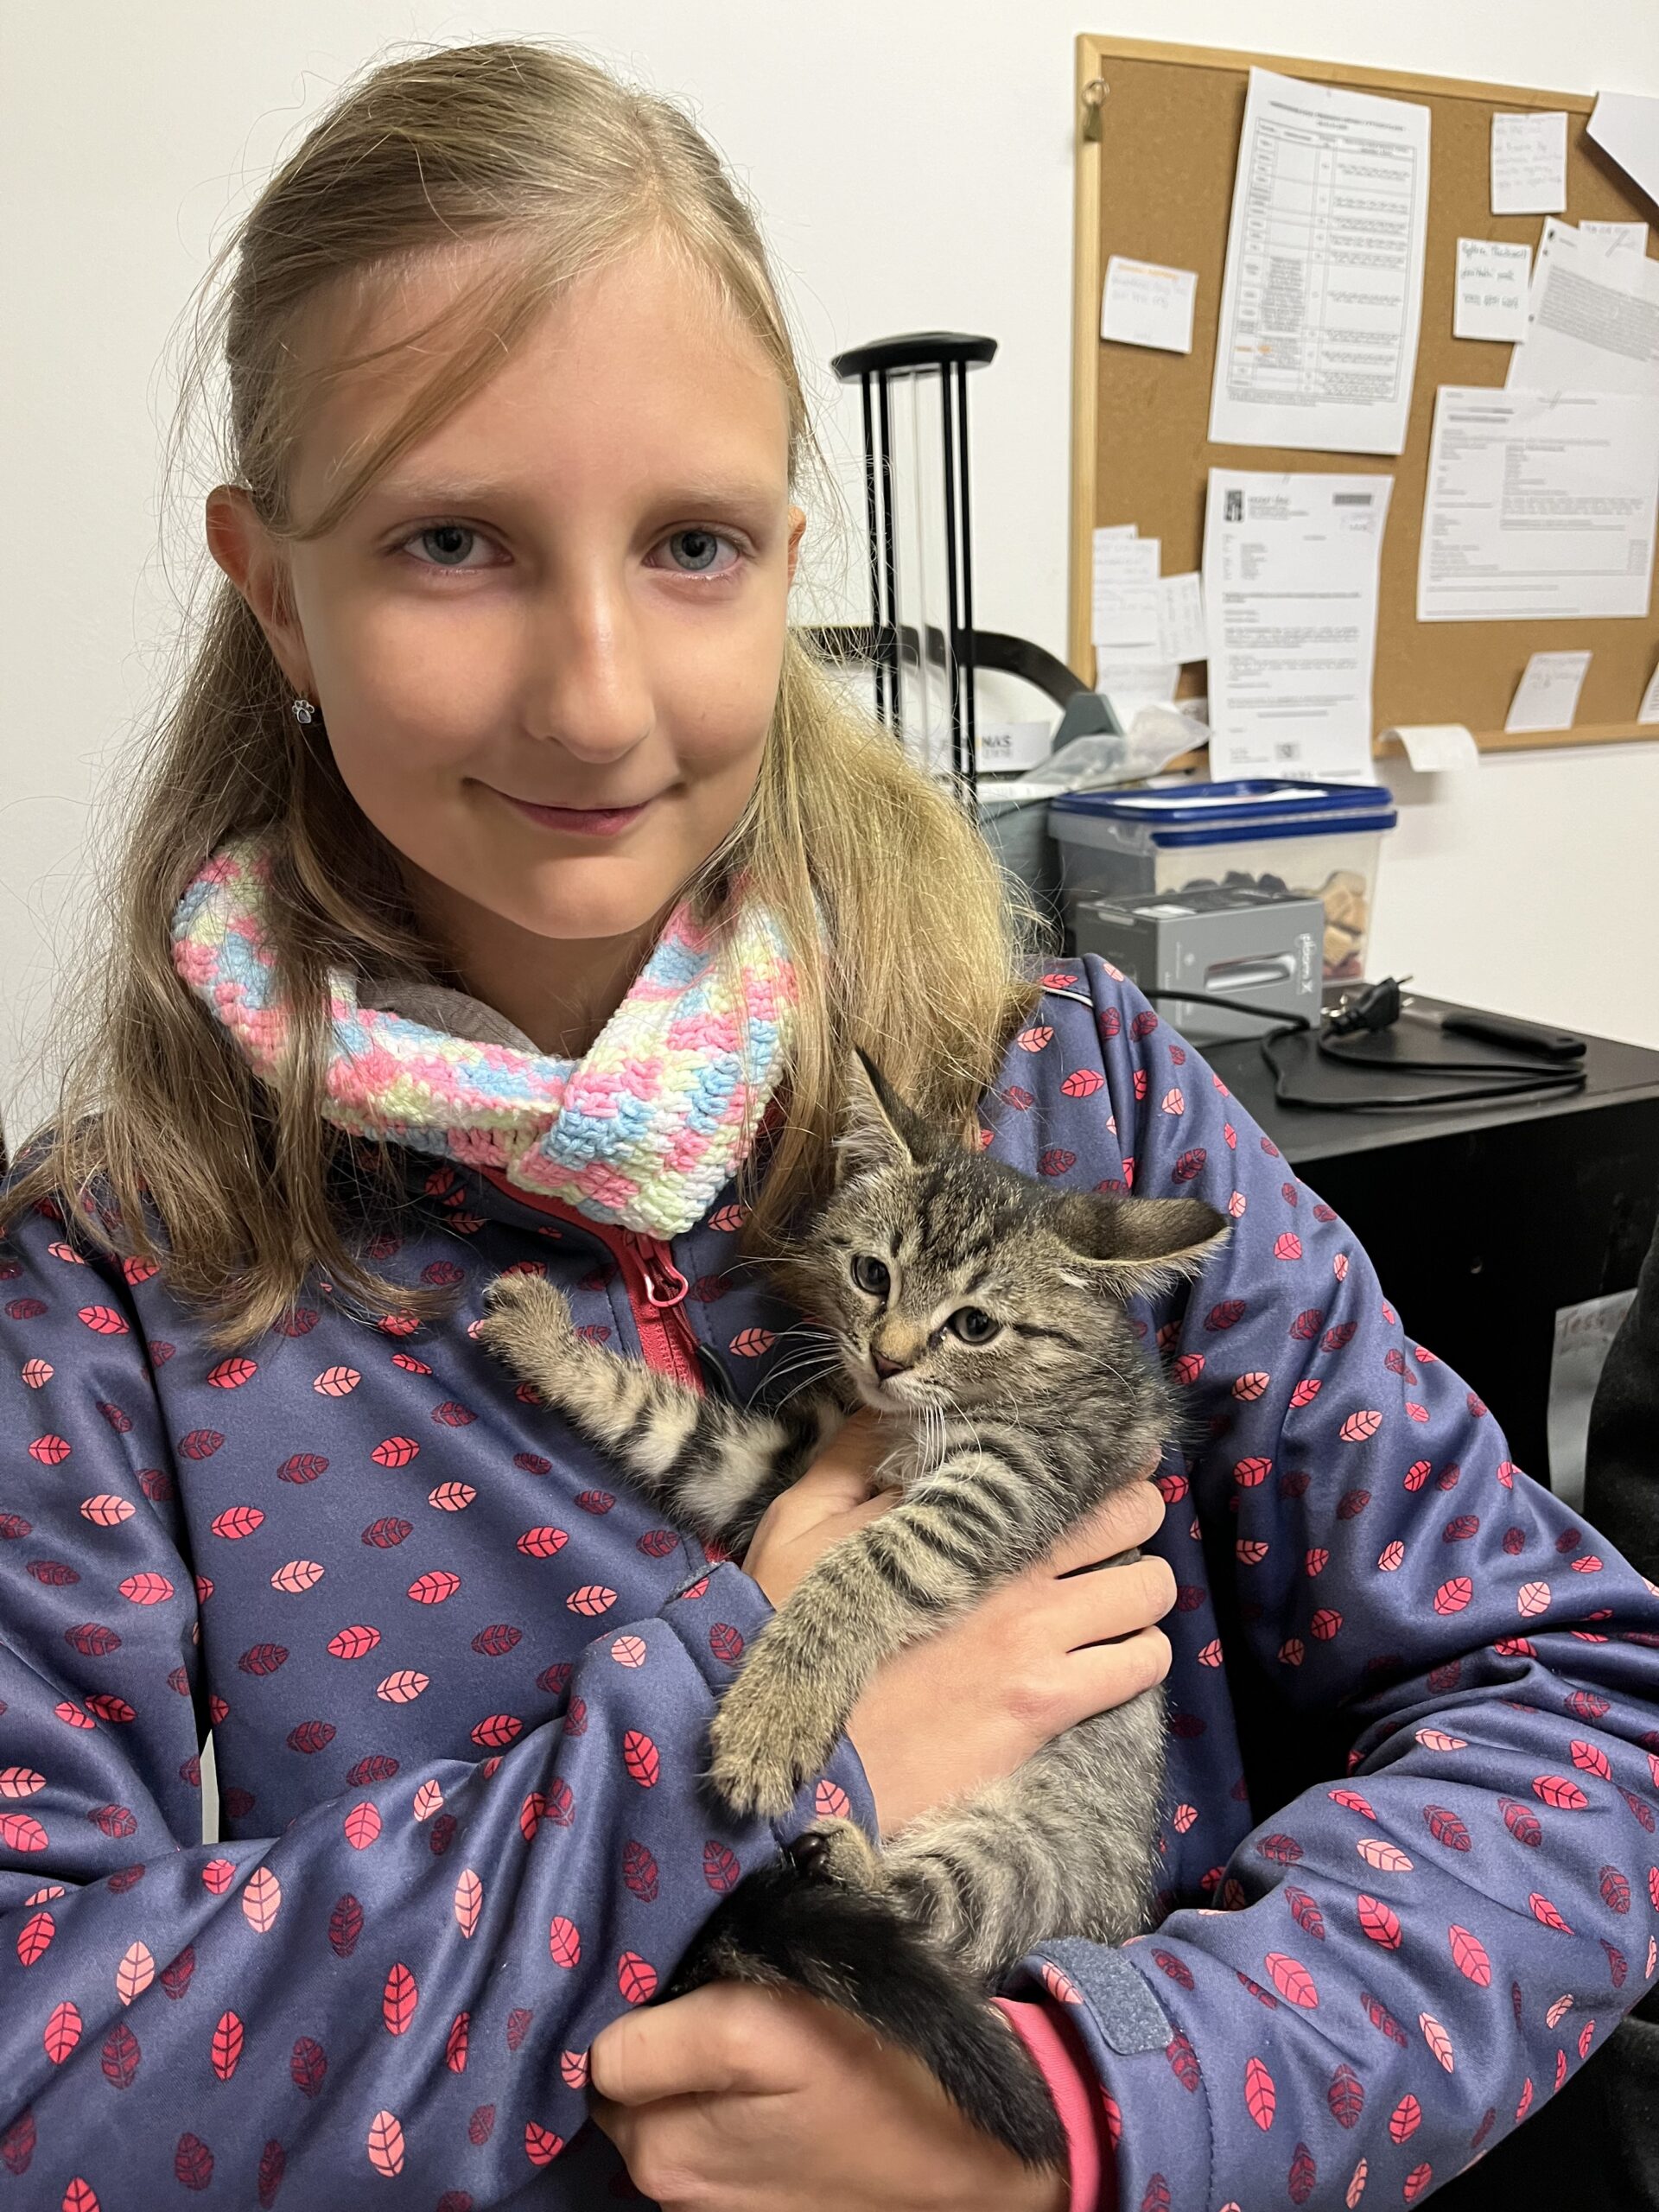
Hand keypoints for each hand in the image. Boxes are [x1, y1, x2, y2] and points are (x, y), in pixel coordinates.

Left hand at [589, 1980, 1067, 2211]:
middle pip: (626, 2094)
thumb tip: (598, 2039)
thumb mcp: (757, 2025)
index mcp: (656, 2146)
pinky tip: (775, 2101)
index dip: (633, 2005)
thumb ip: (656, 2037)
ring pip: (667, 2121)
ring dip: (690, 2086)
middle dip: (656, 2049)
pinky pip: (710, 2154)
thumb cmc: (869, 2073)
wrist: (972, 2160)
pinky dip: (724, 2124)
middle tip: (718, 2000)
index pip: (598, 2056)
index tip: (676, 1975)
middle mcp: (667, 2193)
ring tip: (754, 2051)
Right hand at [742, 1414, 1172, 1835]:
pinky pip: (1142, 1665)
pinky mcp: (1047, 1705)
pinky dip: (1139, 1654)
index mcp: (961, 1515)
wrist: (794, 1744)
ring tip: (1113, 1597)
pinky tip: (1110, 1657)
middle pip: (1131, 1512)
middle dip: (1133, 1511)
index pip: (1059, 1461)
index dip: (1090, 1453)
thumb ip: (852, 1454)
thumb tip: (894, 1405)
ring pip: (1150, 1588)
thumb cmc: (787, 1624)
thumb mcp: (801, 1521)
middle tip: (1112, 1527)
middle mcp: (1014, 1566)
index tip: (1096, 1452)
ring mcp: (1037, 1638)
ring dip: (1140, 1586)